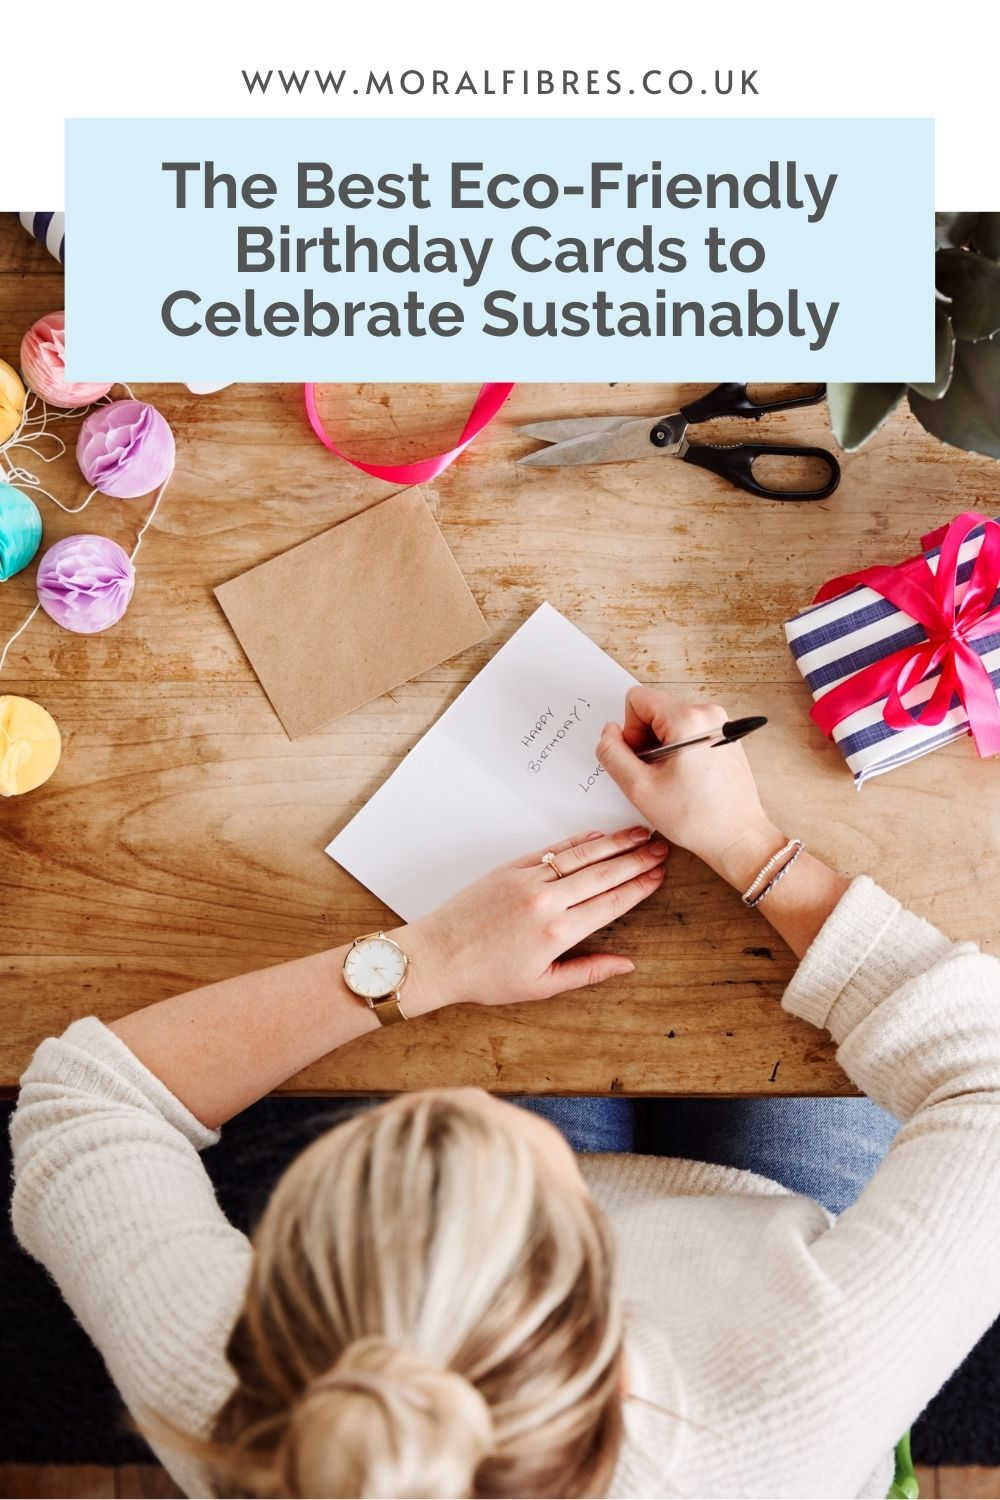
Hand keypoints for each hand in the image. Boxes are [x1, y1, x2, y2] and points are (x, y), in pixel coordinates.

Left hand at [397, 825, 666, 1012]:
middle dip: (636, 859)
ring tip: (640, 834)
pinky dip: (579, 842)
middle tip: (661, 847)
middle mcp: (547, 900)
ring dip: (614, 843)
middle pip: (603, 873)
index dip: (639, 886)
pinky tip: (599, 836)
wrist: (438, 955)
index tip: (660, 874)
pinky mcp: (510, 868)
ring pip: (581, 856)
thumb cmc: (486, 977)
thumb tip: (627, 964)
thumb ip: (588, 972)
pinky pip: (553, 850)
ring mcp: (528, 879)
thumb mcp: (541, 986)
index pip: (611, 902)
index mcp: (558, 932)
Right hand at [595, 688, 782, 889]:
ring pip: (671, 721)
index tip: (642, 759)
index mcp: (688, 719)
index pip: (637, 699)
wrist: (739, 836)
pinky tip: (687, 777)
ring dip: (662, 747)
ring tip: (673, 778)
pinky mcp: (725, 735)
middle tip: (656, 773)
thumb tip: (608, 733)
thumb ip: (612, 754)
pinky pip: (689, 731)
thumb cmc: (698, 818)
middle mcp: (708, 713)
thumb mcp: (639, 788)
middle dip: (646, 739)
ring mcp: (721, 723)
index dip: (630, 730)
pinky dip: (680, 750)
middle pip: (655, 708)